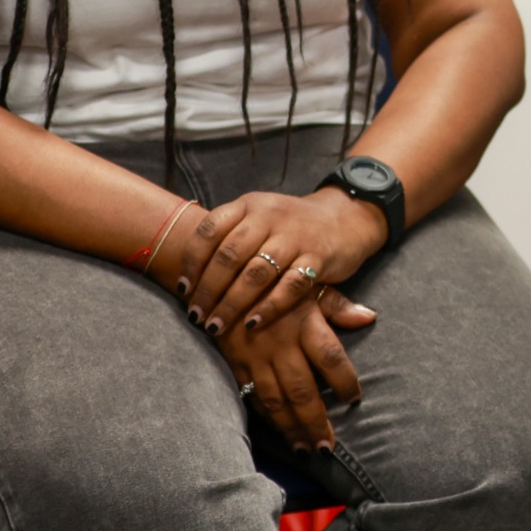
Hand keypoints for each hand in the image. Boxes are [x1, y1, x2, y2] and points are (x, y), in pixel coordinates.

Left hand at [169, 188, 388, 338]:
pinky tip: (252, 323)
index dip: (192, 262)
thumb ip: (229, 237)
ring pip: (256, 274)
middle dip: (208, 290)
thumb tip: (186, 275)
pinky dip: (268, 308)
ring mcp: (295, 237)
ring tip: (215, 326)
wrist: (346, 216)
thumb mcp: (260, 217)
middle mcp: (271, 216)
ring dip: (231, 304)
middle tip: (196, 316)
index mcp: (250, 205)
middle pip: (229, 256)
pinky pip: (289, 287)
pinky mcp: (317, 257)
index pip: (210, 229)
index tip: (183, 289)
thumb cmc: (291, 225)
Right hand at [222, 287, 376, 452]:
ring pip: (276, 400)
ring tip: (305, 449)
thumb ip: (338, 305)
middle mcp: (281, 343)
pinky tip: (279, 431)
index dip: (345, 381)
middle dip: (316, 421)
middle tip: (327, 447)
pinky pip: (252, 396)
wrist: (221, 276)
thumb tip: (370, 317)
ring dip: (291, 428)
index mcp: (304, 322)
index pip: (331, 358)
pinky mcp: (236, 364)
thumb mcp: (307, 285)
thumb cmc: (274, 280)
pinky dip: (267, 416)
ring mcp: (256, 357)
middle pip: (303, 389)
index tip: (355, 400)